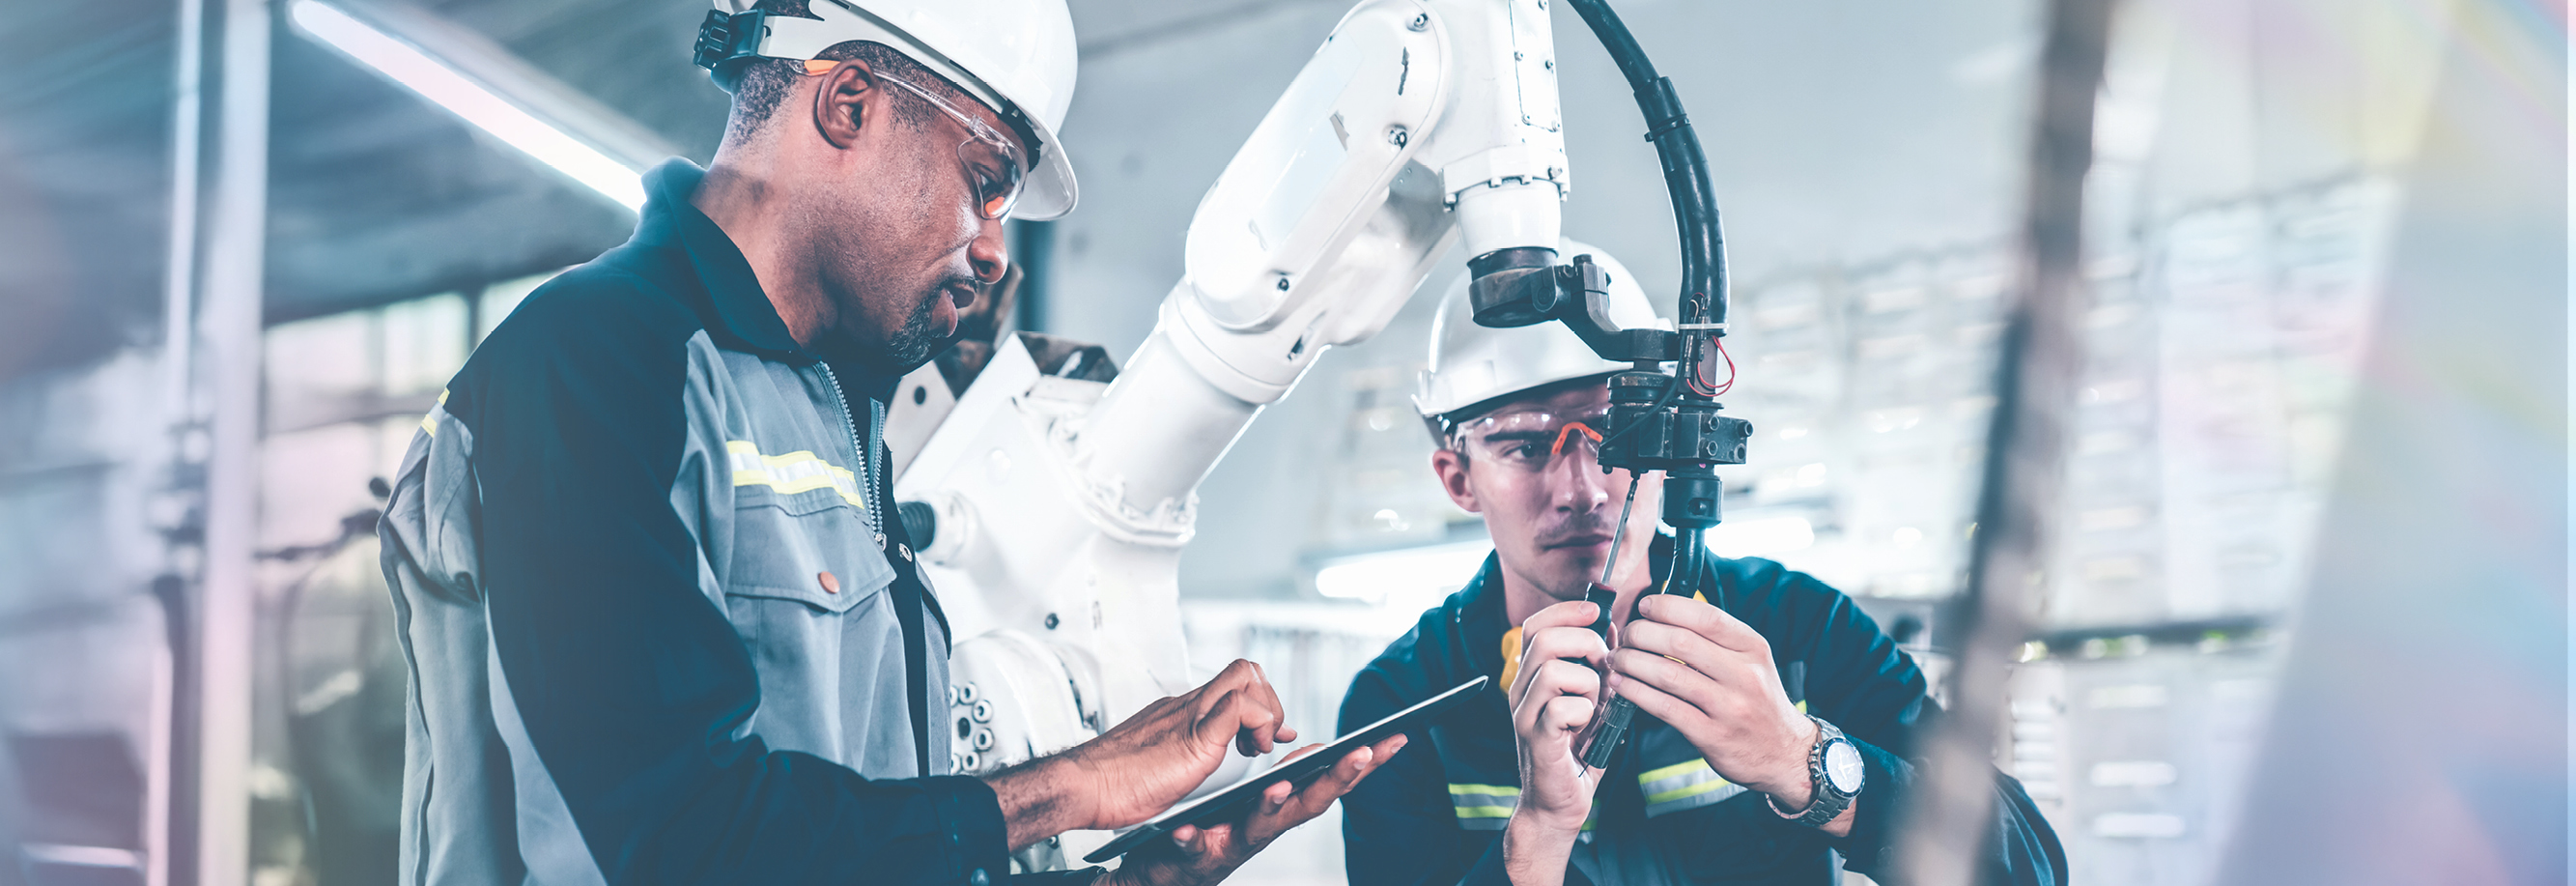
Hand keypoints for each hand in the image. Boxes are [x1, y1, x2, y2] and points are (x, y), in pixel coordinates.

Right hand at [1065, 660, 1298, 831]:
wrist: (1082, 786)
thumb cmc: (1108, 783)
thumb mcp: (1154, 763)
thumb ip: (1174, 756)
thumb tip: (1183, 764)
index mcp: (1179, 712)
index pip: (1229, 683)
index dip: (1259, 703)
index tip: (1267, 735)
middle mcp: (1186, 706)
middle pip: (1244, 669)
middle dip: (1269, 702)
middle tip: (1264, 739)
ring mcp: (1191, 716)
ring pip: (1247, 676)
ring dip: (1267, 710)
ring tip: (1256, 746)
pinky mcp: (1195, 735)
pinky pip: (1240, 706)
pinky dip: (1258, 725)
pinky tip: (1249, 752)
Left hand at [1107, 736, 1406, 885]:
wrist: (1162, 874)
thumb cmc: (1213, 836)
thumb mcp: (1256, 807)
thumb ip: (1284, 783)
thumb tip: (1314, 751)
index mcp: (1279, 810)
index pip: (1328, 782)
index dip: (1364, 764)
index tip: (1394, 738)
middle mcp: (1264, 829)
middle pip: (1309, 803)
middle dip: (1338, 779)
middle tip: (1362, 754)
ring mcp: (1232, 845)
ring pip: (1259, 826)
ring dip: (1270, 806)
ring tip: (1276, 785)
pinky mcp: (1195, 857)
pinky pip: (1194, 849)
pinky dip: (1193, 840)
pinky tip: (1186, 830)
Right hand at [1502, 601, 1609, 885]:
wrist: (1558, 804)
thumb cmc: (1576, 753)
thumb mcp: (1591, 701)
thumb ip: (1597, 668)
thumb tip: (1612, 630)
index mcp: (1531, 678)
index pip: (1534, 626)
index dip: (1565, 611)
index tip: (1595, 611)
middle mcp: (1520, 692)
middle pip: (1543, 641)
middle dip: (1585, 644)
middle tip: (1604, 665)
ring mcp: (1525, 716)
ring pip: (1554, 671)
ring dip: (1588, 683)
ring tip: (1596, 703)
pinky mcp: (1537, 740)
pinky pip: (1561, 709)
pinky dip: (1585, 713)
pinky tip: (1589, 727)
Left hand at [1609, 594, 1816, 805]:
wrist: (1785, 754)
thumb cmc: (1758, 701)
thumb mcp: (1752, 662)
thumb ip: (1716, 639)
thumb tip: (1664, 613)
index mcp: (1752, 648)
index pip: (1706, 616)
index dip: (1668, 606)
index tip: (1645, 606)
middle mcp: (1744, 675)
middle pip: (1680, 642)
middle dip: (1642, 634)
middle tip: (1626, 636)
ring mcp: (1729, 707)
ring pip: (1667, 674)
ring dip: (1632, 662)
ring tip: (1617, 659)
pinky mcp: (1712, 735)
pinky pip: (1664, 707)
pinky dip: (1635, 692)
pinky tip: (1621, 685)